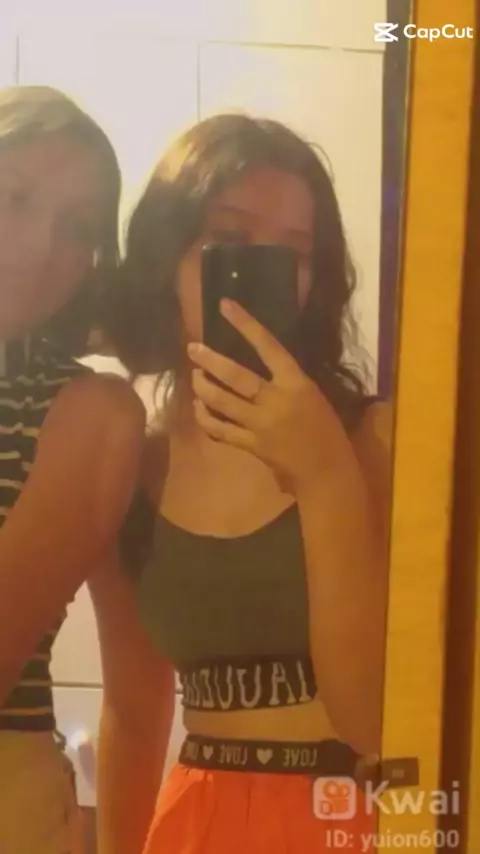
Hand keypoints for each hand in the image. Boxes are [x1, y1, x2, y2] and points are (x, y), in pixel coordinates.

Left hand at [187, 299, 349, 489]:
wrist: (327, 470)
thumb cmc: (326, 429)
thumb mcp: (312, 395)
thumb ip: (285, 381)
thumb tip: (258, 364)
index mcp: (296, 383)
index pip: (268, 347)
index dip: (246, 325)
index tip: (225, 306)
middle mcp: (276, 401)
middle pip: (236, 376)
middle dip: (210, 361)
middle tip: (192, 349)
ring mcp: (261, 425)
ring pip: (222, 402)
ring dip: (203, 388)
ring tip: (195, 377)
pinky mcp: (251, 446)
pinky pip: (220, 430)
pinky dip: (206, 419)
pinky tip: (199, 409)